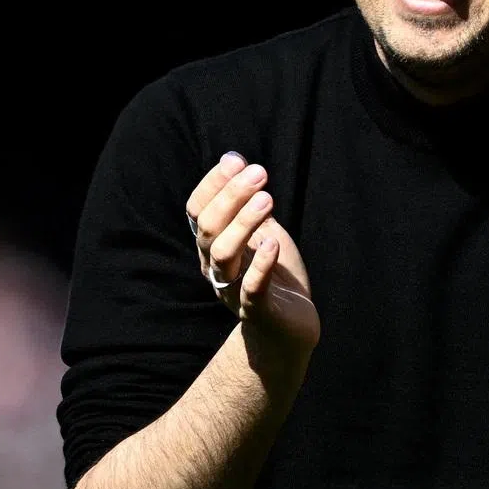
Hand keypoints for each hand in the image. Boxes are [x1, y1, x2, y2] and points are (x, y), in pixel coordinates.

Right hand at [186, 153, 320, 360]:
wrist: (290, 329)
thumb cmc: (274, 276)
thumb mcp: (262, 232)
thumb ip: (248, 203)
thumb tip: (235, 158)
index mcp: (211, 246)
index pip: (197, 210)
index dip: (213, 184)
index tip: (237, 161)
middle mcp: (214, 267)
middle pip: (208, 228)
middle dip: (231, 196)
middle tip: (260, 174)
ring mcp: (232, 290)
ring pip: (223, 254)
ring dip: (243, 223)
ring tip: (267, 199)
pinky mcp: (257, 311)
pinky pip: (250, 289)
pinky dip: (260, 265)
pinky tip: (272, 243)